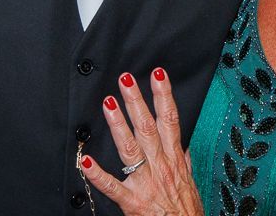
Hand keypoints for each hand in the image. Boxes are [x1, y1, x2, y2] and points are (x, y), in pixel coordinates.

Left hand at [79, 68, 203, 215]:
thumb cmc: (187, 210)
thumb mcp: (190, 179)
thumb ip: (183, 158)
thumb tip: (181, 141)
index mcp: (174, 158)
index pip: (170, 119)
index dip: (164, 95)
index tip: (158, 74)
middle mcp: (160, 165)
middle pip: (147, 127)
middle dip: (136, 101)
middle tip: (125, 79)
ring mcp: (145, 182)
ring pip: (130, 148)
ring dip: (118, 124)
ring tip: (108, 103)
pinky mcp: (132, 201)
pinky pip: (111, 186)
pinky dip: (98, 174)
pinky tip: (85, 160)